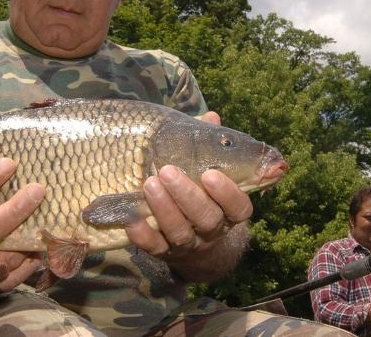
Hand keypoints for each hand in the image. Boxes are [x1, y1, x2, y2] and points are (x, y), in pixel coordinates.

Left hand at [125, 111, 252, 279]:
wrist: (195, 241)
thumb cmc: (203, 193)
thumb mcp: (209, 171)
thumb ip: (211, 147)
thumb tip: (211, 117)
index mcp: (229, 211)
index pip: (239, 207)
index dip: (228, 193)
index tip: (210, 174)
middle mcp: (212, 230)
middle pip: (206, 218)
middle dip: (188, 195)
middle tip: (168, 171)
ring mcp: (188, 244)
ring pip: (180, 232)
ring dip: (164, 209)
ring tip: (149, 184)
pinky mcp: (164, 253)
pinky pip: (154, 248)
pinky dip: (142, 235)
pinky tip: (131, 219)